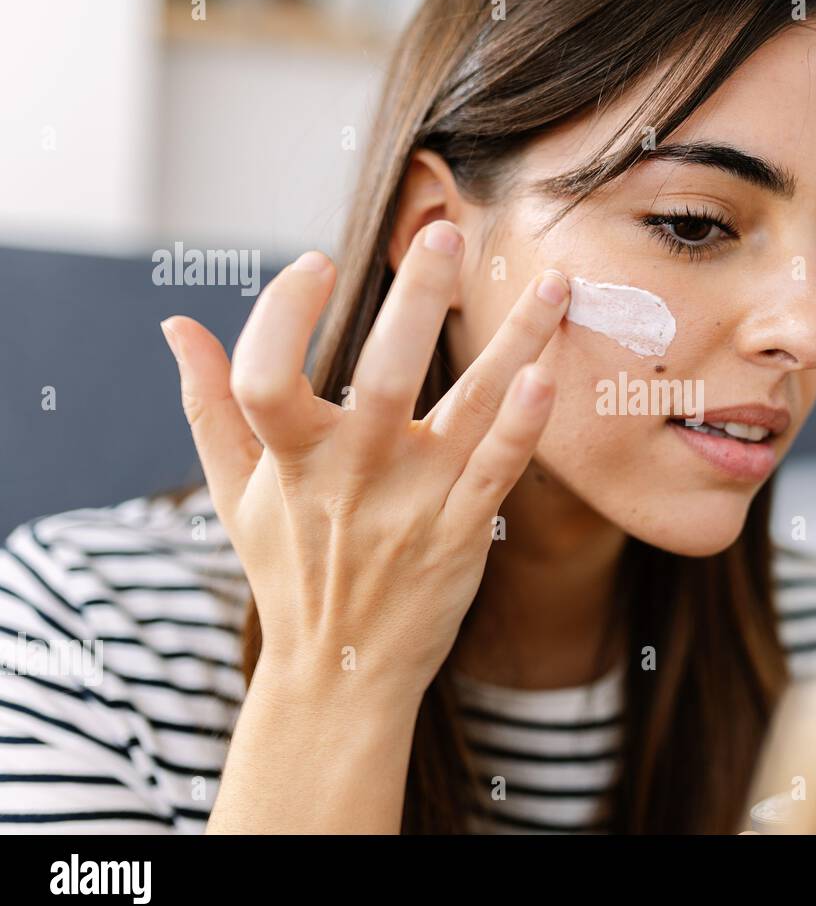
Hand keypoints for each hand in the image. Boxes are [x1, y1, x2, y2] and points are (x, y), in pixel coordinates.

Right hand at [160, 220, 569, 705]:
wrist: (340, 671)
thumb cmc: (289, 569)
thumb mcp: (235, 494)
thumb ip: (207, 407)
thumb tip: (175, 325)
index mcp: (289, 462)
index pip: (265, 377)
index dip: (281, 314)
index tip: (315, 262)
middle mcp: (354, 477)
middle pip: (383, 377)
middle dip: (415, 303)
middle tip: (441, 234)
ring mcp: (416, 503)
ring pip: (469, 409)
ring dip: (513, 341)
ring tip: (551, 283)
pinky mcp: (465, 530)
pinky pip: (499, 468)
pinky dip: (524, 424)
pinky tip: (548, 373)